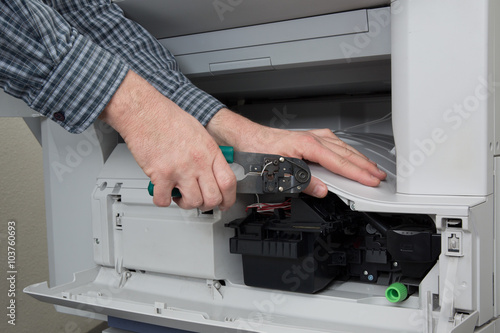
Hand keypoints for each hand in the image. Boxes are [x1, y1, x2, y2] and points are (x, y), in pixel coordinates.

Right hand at [100, 71, 235, 209]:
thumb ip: (207, 153)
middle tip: (200, 201)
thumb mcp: (199, 132)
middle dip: (207, 205)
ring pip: (193, 202)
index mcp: (210, 151)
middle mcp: (198, 161)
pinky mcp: (161, 174)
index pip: (229, 182)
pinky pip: (164, 199)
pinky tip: (162, 192)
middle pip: (213, 197)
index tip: (224, 203)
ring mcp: (180, 169)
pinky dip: (162, 200)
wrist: (144, 111)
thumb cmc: (168, 117)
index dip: (228, 198)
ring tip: (179, 194)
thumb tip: (212, 170)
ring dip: (186, 203)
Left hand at [206, 108, 385, 197]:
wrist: (244, 137)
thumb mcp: (279, 172)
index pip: (339, 162)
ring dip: (357, 157)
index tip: (371, 180)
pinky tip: (347, 153)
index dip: (358, 173)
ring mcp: (310, 136)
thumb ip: (302, 182)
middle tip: (379, 176)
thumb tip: (321, 189)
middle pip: (345, 153)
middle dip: (364, 165)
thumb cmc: (257, 150)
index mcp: (307, 146)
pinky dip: (344, 150)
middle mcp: (312, 138)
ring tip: (370, 167)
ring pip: (341, 146)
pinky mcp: (306, 138)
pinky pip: (332, 143)